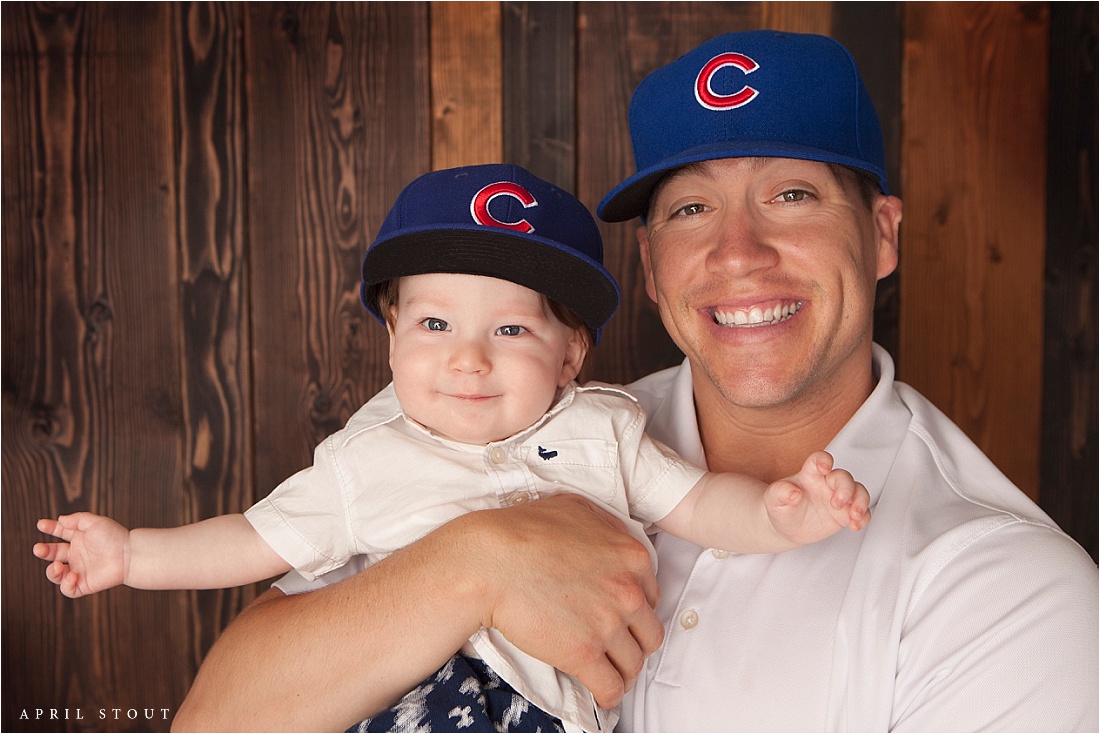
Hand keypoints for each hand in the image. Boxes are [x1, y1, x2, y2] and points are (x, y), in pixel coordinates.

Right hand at [33, 512, 130, 596]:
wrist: (129, 555)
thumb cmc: (114, 537)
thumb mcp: (95, 522)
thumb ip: (77, 520)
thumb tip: (60, 519)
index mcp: (80, 538)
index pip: (60, 533)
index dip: (50, 528)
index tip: (41, 524)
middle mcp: (78, 554)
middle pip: (54, 554)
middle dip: (44, 551)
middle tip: (38, 548)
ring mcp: (80, 570)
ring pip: (56, 574)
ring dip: (51, 571)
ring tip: (57, 564)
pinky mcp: (84, 584)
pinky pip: (68, 589)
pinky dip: (66, 584)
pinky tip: (72, 575)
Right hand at [460, 493, 663, 708]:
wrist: (489, 561)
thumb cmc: (522, 531)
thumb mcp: (575, 508)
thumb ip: (606, 524)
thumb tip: (614, 537)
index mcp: (631, 556)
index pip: (652, 597)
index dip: (636, 611)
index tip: (622, 619)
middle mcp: (627, 591)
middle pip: (649, 633)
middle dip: (634, 643)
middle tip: (615, 647)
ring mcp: (608, 624)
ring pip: (634, 664)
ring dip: (622, 671)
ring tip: (608, 672)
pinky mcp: (583, 653)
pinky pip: (611, 687)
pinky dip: (608, 694)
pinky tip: (598, 692)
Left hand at [766, 451, 870, 544]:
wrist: (785, 528)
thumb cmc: (781, 508)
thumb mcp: (773, 499)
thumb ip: (780, 491)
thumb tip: (793, 491)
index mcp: (810, 474)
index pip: (819, 460)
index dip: (824, 460)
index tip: (825, 466)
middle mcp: (826, 483)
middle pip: (843, 477)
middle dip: (845, 489)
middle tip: (837, 503)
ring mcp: (838, 498)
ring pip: (858, 492)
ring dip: (860, 502)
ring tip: (854, 515)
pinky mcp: (844, 514)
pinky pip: (861, 512)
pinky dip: (863, 517)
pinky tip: (856, 524)